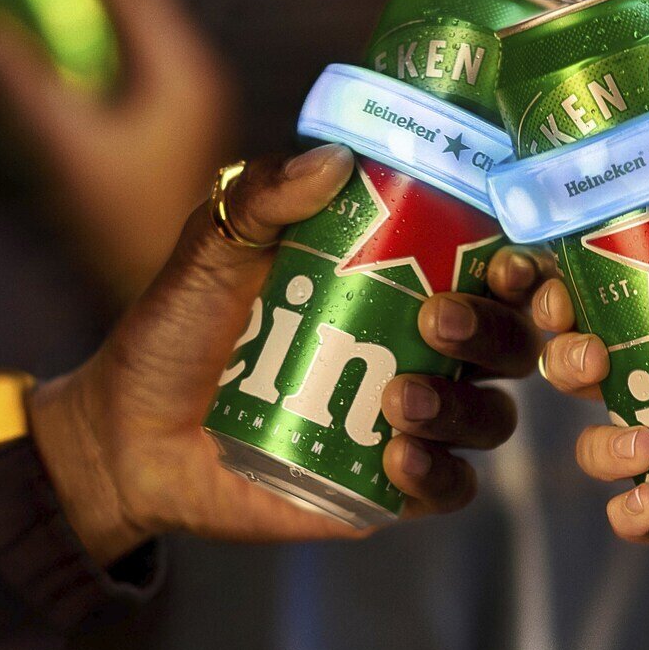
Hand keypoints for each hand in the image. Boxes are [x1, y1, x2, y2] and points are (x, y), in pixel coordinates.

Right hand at [0, 0, 235, 301]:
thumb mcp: (66, 147)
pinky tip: (65, 47)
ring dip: (94, 11)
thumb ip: (22, 83)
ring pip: (136, 39)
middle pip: (138, 6)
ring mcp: (188, 107)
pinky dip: (97, 49)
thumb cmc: (125, 225)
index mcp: (182, 71)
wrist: (172, 294)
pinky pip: (133, 69)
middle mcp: (195, 80)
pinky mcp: (172, 133)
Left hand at [28, 146, 543, 562]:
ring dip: (461, 407)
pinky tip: (398, 462)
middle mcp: (421, 351)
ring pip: (490, 417)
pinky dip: (437, 475)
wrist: (127, 433)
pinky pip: (448, 488)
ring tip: (398, 402)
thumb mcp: (214, 248)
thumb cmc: (177, 330)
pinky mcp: (386, 491)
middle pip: (510, 342)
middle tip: (438, 320)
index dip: (521, 266)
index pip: (491, 269)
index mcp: (400, 281)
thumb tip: (333, 158)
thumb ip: (265, 196)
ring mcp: (409, 424)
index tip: (506, 258)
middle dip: (493, 330)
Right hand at [536, 155, 648, 594]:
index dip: (560, 293)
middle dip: (563, 360)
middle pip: (578, 370)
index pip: (597, 304)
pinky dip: (631, 514)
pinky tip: (648, 505)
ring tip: (640, 444)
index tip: (557, 285)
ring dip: (600, 444)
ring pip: (599, 446)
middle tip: (586, 357)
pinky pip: (637, 519)